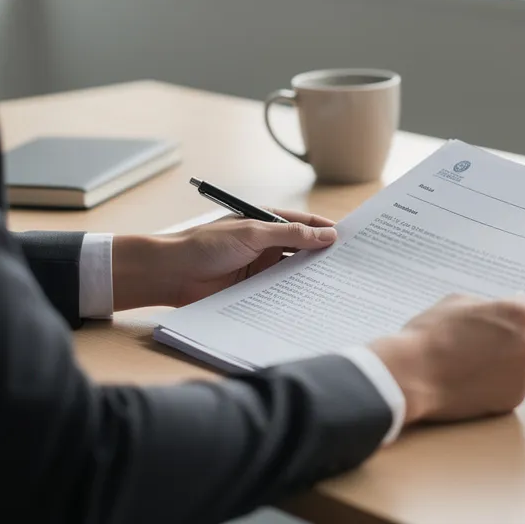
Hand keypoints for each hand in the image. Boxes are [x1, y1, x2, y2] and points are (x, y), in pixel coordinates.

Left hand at [111, 209, 336, 309]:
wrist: (171, 274)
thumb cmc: (206, 245)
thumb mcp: (252, 234)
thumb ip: (291, 234)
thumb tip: (327, 234)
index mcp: (266, 221)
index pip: (306, 223)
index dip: (328, 230)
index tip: (353, 240)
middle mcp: (266, 243)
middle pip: (303, 249)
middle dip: (323, 256)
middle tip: (351, 268)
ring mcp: (260, 267)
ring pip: (293, 272)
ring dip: (310, 278)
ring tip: (337, 287)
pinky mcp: (253, 289)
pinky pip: (279, 291)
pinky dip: (294, 295)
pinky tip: (311, 302)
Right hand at [368, 295, 524, 424]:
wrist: (412, 375)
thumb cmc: (431, 334)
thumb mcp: (459, 303)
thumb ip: (490, 307)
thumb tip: (500, 314)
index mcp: (520, 315)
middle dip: (510, 340)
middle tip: (478, 343)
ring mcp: (523, 376)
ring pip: (519, 366)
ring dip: (503, 364)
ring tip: (468, 365)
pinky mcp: (512, 401)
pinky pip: (509, 388)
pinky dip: (494, 386)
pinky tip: (469, 383)